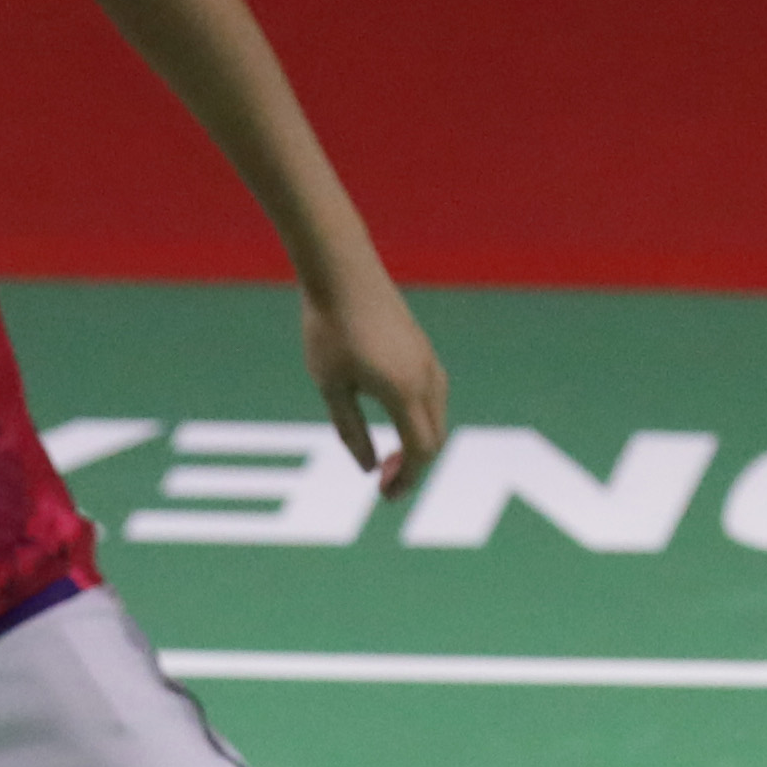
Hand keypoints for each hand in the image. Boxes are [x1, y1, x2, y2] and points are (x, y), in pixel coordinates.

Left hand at [304, 270, 451, 503]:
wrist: (342, 271)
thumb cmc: (329, 328)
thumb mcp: (331, 386)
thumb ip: (350, 430)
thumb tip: (369, 469)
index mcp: (403, 391)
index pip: (420, 451)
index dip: (406, 479)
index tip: (384, 495)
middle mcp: (425, 377)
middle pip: (435, 439)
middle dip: (414, 468)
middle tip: (384, 485)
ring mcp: (428, 360)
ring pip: (438, 418)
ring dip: (419, 444)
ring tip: (389, 460)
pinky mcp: (422, 348)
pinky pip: (434, 397)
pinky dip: (421, 421)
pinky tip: (395, 423)